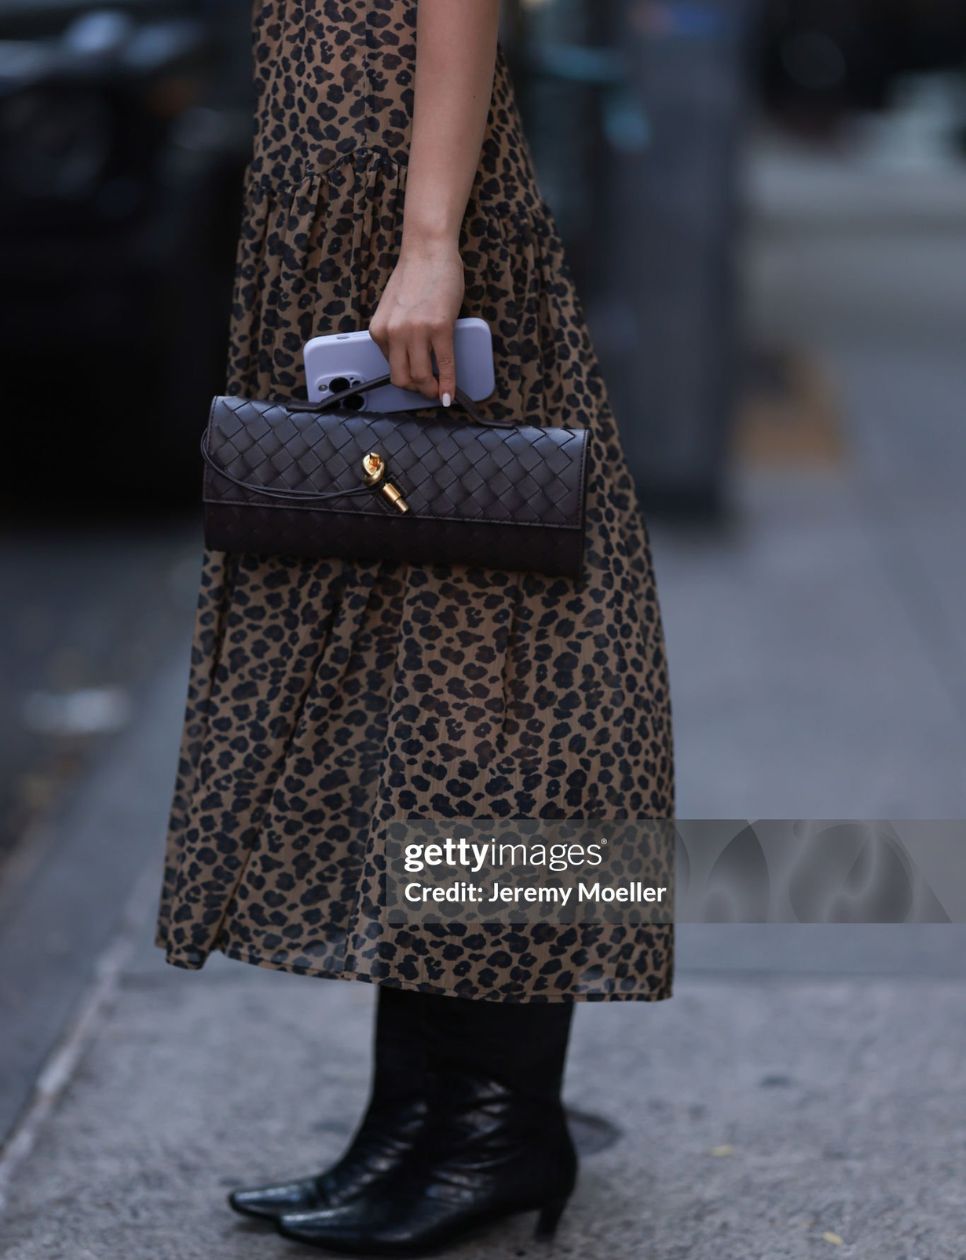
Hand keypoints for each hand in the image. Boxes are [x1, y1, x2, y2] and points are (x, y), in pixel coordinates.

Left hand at [369, 241, 463, 404]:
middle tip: (429, 392)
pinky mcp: (440, 327)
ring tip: (440, 392)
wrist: (429, 250)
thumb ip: (397, 334)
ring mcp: (416, 331)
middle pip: (402, 379)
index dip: (407, 378)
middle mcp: (394, 333)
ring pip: (421, 377)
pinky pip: (445, 364)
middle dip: (417, 390)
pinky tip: (452, 394)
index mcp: (379, 330)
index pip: (390, 367)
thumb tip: (411, 358)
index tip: (417, 383)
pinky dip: (449, 383)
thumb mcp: (394, 310)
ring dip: (432, 390)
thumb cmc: (415, 276)